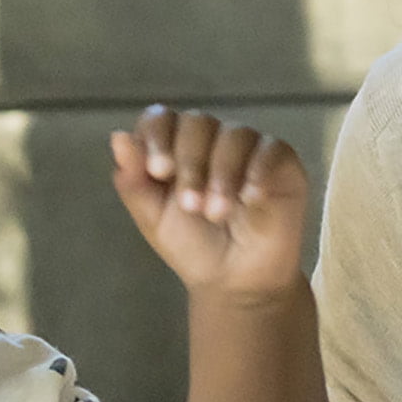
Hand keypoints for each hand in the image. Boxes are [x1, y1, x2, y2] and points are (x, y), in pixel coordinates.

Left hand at [111, 109, 308, 302]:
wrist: (235, 282)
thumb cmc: (193, 247)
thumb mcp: (153, 219)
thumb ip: (134, 182)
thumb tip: (118, 137)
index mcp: (176, 147)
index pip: (162, 119)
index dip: (157, 137)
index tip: (158, 172)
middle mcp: (212, 140)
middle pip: (198, 122)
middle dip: (190, 163)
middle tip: (190, 206)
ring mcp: (249, 148)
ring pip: (235, 134)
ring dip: (222, 173)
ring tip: (216, 213)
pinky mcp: (282, 163)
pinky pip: (272, 150)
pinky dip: (258, 171)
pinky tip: (251, 199)